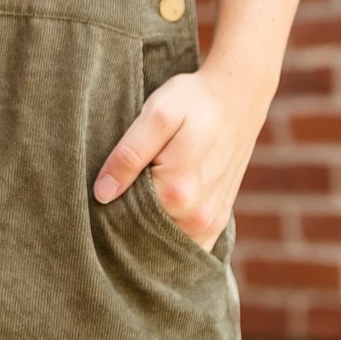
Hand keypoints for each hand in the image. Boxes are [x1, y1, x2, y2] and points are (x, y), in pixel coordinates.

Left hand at [91, 63, 260, 249]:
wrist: (238, 95)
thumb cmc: (193, 100)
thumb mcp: (156, 116)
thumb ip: (128, 156)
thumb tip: (102, 194)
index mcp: (177, 192)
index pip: (125, 218)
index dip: (110, 204)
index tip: (105, 187)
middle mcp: (197, 217)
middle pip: (144, 233)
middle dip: (128, 218)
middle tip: (124, 185)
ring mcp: (211, 223)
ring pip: (164, 241)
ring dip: (148, 227)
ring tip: (143, 192)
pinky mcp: (218, 220)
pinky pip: (186, 244)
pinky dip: (169, 234)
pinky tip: (159, 211)